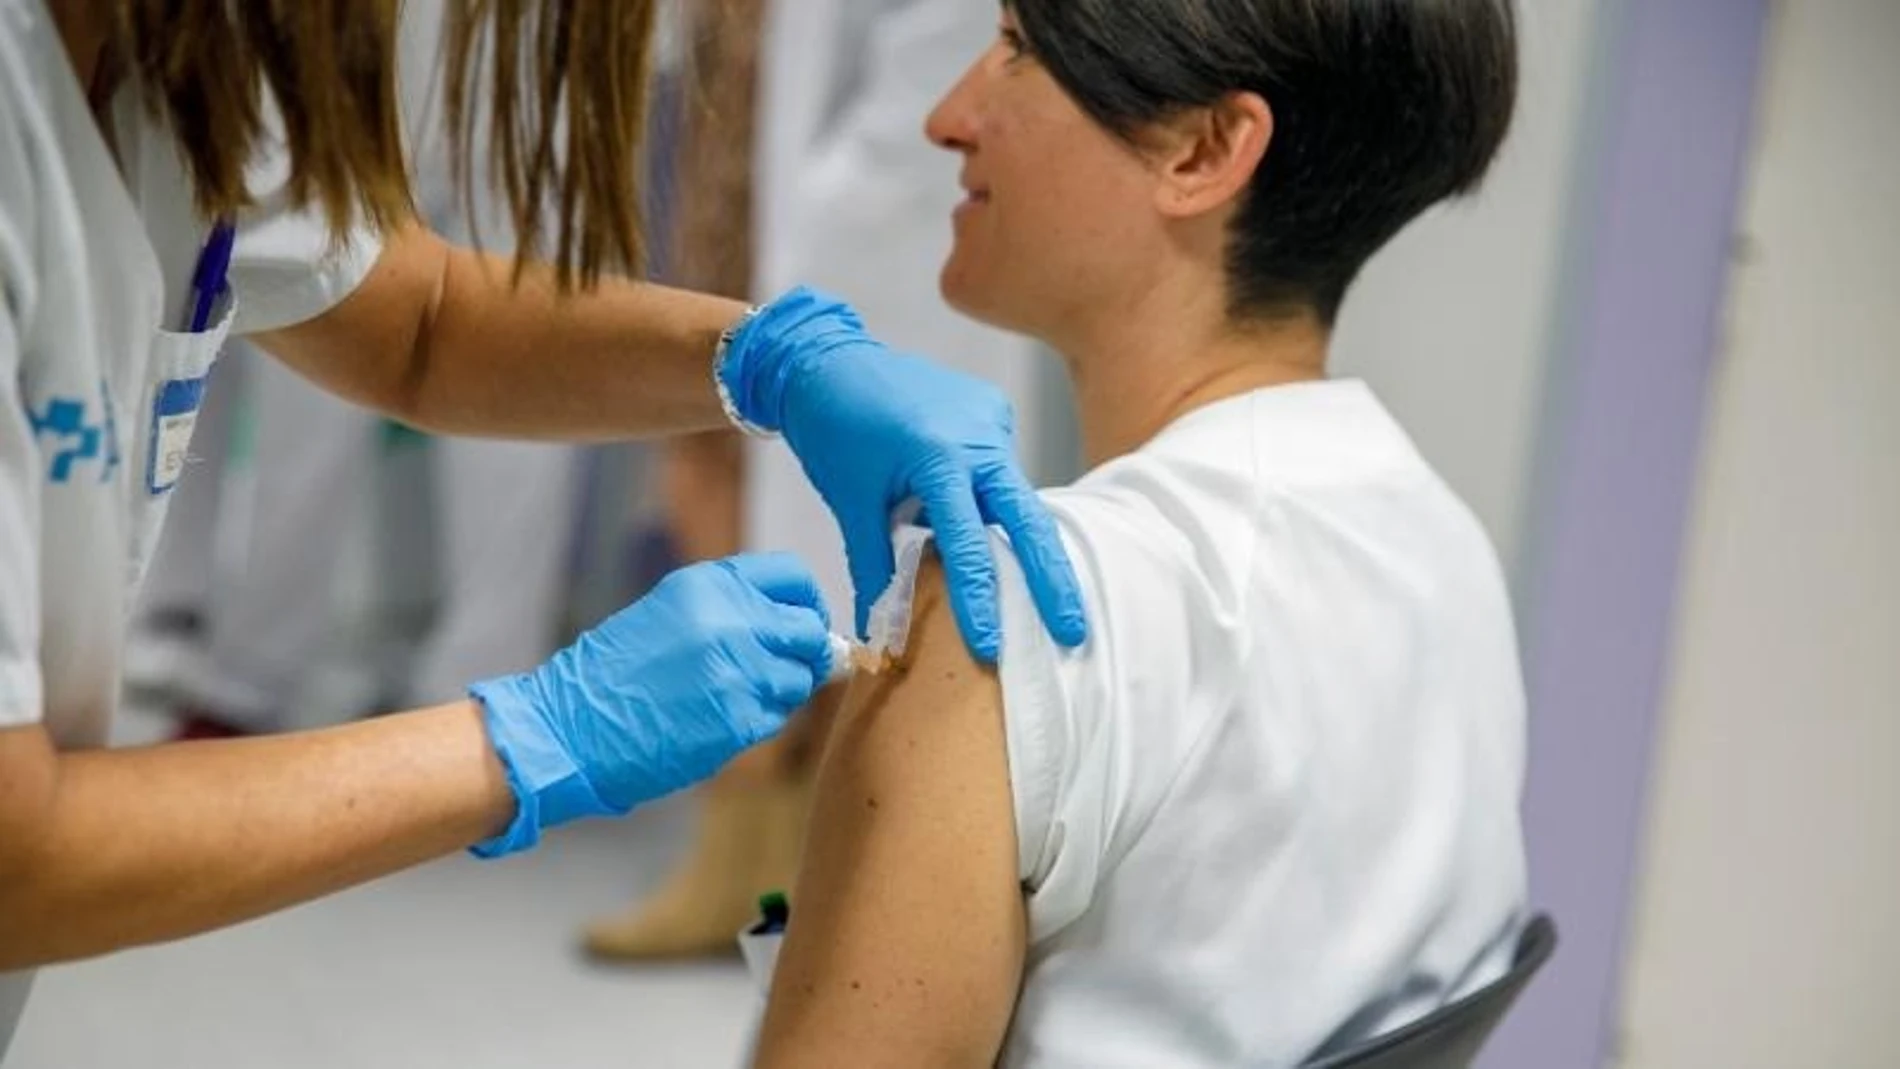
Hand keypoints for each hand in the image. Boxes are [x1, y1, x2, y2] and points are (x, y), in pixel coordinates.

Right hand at [469, 554, 831, 857]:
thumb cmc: (615, 673)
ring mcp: (738, 670)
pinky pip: (777, 717)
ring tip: (737, 696)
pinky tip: (722, 720)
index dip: (807, 603)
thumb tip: (798, 627)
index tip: (803, 624)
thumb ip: (732, 610)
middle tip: (786, 668)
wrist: (570, 726)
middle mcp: (730, 620)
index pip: (794, 577)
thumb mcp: (671, 612)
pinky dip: (760, 721)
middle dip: (805, 651)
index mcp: (710, 585)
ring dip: (781, 691)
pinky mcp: (738, 718)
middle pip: (809, 629)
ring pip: (800, 679)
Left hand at [721, 287, 1088, 660]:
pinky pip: (1001, 470)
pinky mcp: (994, 411)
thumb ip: (873, 567)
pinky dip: (994, 502)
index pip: (968, 546)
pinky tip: (977, 511)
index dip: (980, 602)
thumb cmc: (835, 430)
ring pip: (1015, 495)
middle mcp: (980, 436)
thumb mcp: (852, 504)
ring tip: (1035, 590)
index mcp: (940, 459)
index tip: (992, 649)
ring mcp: (993, 419)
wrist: (829, 360)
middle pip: (1028, 519)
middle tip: (1074, 632)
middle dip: (1052, 579)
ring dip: (1020, 542)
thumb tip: (881, 630)